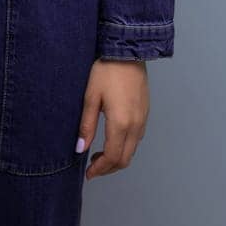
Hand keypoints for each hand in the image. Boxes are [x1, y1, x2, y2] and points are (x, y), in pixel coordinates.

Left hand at [76, 59, 148, 179]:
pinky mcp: (146, 112)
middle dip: (108, 168)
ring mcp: (143, 119)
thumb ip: (86, 125)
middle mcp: (136, 125)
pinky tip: (112, 139)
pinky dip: (125, 146)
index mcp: (121, 123)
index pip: (113, 157)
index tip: (87, 174)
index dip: (100, 170)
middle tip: (91, 167)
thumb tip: (80, 149)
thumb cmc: (106, 71)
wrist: (128, 51)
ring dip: (117, 158)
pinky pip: (137, 138)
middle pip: (125, 159)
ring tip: (98, 153)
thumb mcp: (91, 97)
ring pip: (132, 150)